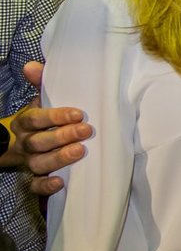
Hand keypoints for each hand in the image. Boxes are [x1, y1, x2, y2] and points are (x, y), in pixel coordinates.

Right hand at [8, 61, 91, 195]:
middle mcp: (25, 142)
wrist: (24, 144)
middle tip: (86, 131)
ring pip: (38, 163)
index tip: (79, 114)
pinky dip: (45, 185)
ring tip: (79, 152)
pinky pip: (34, 185)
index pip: (35, 117)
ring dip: (58, 158)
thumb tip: (32, 65)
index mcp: (26, 122)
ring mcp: (29, 161)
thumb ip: (41, 83)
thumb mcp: (43, 100)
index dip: (55, 116)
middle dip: (62, 136)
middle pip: (38, 141)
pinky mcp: (34, 178)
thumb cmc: (44, 119)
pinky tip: (60, 182)